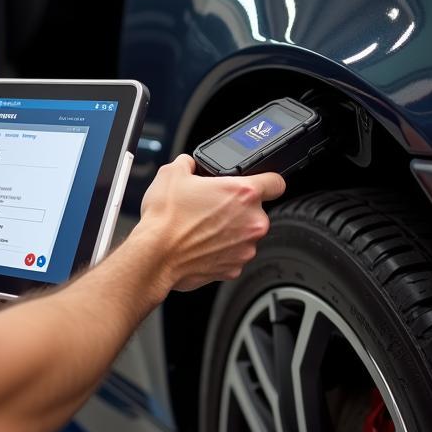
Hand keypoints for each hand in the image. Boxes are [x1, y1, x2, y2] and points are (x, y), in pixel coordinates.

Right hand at [135, 155, 285, 292]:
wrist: (154, 256)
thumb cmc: (165, 219)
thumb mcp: (172, 173)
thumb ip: (188, 163)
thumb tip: (189, 164)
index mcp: (243, 193)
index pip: (276, 182)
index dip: (268, 180)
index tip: (261, 184)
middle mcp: (251, 221)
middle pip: (256, 210)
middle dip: (237, 208)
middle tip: (211, 207)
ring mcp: (245, 247)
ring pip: (245, 233)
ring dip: (230, 230)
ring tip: (202, 227)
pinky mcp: (235, 268)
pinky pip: (234, 254)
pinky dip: (221, 250)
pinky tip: (201, 244)